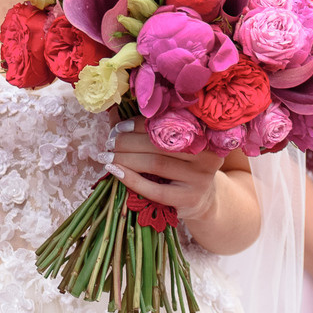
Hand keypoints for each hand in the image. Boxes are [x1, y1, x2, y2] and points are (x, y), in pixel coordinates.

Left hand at [109, 131, 223, 222]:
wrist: (202, 200)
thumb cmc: (181, 167)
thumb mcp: (172, 148)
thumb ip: (148, 131)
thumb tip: (114, 112)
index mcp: (203, 133)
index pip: (166, 124)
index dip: (139, 124)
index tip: (118, 127)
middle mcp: (206, 154)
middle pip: (158, 144)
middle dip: (128, 142)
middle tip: (108, 143)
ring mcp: (200, 178)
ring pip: (155, 164)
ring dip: (125, 159)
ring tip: (106, 157)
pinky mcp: (189, 198)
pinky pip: (155, 189)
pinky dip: (131, 179)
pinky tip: (114, 171)